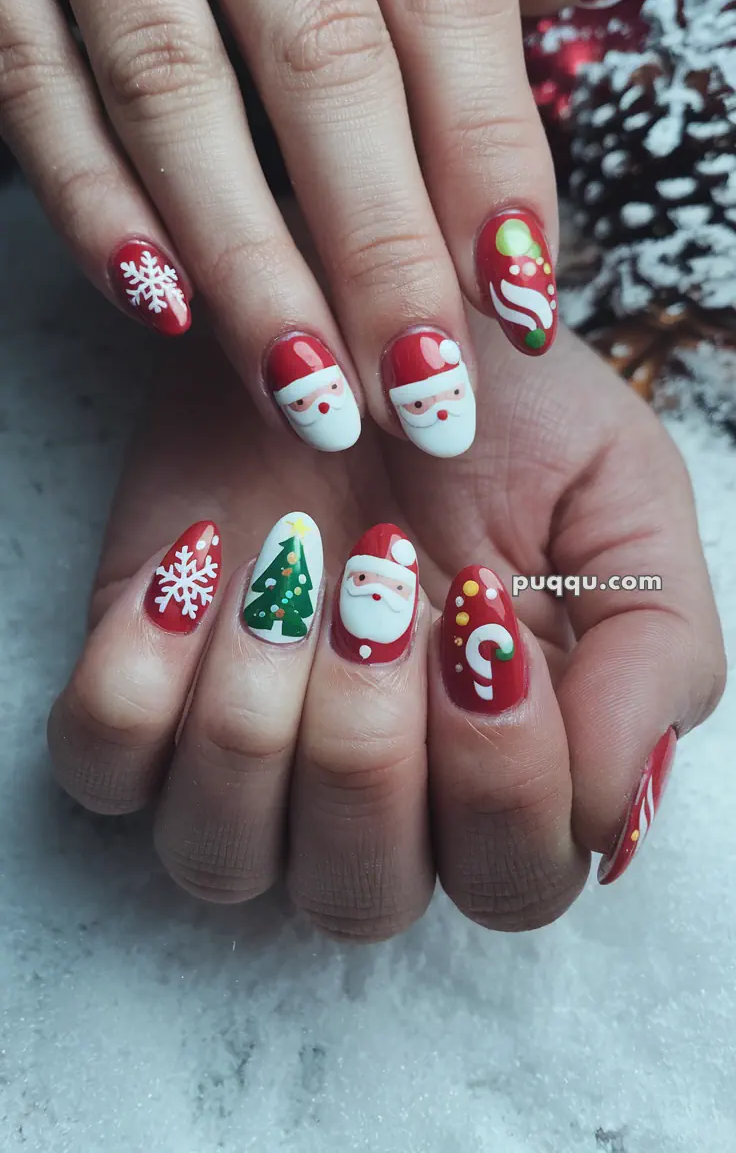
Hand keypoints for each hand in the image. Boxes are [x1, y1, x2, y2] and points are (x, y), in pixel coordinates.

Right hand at [0, 0, 638, 460]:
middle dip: (380, 243)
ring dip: (249, 261)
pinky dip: (95, 203)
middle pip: (320, 48)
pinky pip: (28, 79)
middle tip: (425, 390)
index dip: (487, 151)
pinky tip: (166, 308)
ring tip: (312, 393)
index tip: (519, 299)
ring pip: (170, 82)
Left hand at [48, 312, 723, 937]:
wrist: (368, 311)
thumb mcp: (623, 501)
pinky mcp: (139, 686)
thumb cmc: (499, 412)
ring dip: (257, 717)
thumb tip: (612, 812)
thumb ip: (655, 656)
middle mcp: (372, 791)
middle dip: (371, 745)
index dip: (502, 770)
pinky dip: (138, 680)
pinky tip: (197, 565)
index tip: (482, 599)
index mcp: (504, 767)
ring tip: (289, 560)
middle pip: (362, 894)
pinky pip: (105, 765)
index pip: (512, 878)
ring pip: (220, 858)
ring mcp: (243, 751)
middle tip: (384, 579)